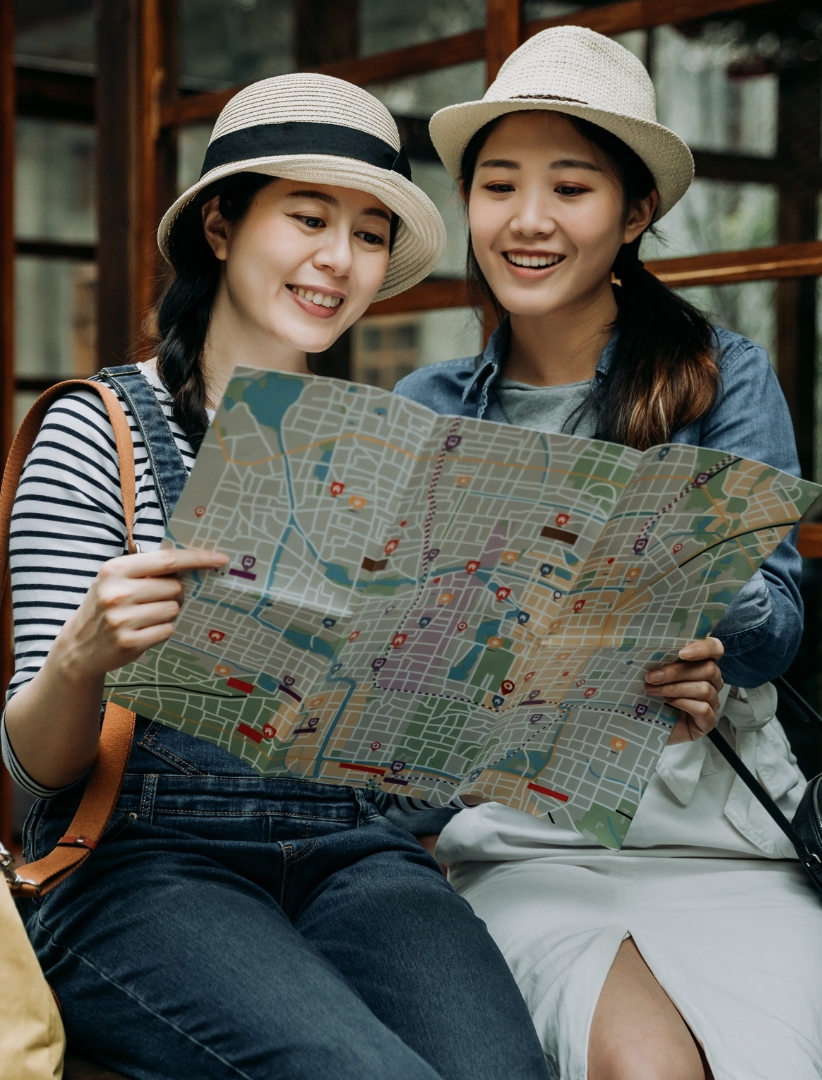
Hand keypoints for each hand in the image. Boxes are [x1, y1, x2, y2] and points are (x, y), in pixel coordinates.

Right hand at [54, 547, 227, 679]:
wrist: (78, 645)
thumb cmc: (105, 605)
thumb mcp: (116, 579)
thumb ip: (148, 569)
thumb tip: (193, 562)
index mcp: (115, 569)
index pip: (167, 560)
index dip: (197, 558)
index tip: (220, 559)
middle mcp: (117, 592)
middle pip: (175, 588)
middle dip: (173, 594)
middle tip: (154, 600)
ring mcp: (122, 619)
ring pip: (173, 610)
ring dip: (167, 613)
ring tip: (144, 617)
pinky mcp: (129, 642)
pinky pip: (167, 631)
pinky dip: (161, 630)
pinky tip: (142, 631)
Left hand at [645, 636, 723, 743]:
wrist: (649, 725)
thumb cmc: (654, 694)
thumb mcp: (657, 674)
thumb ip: (660, 661)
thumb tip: (649, 651)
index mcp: (703, 663)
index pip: (715, 648)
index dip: (703, 648)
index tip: (681, 653)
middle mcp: (713, 681)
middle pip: (708, 669)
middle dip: (676, 672)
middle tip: (651, 677)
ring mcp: (713, 702)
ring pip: (705, 689)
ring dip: (675, 688)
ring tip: (652, 690)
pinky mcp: (709, 721)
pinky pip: (703, 709)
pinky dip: (684, 704)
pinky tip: (668, 703)